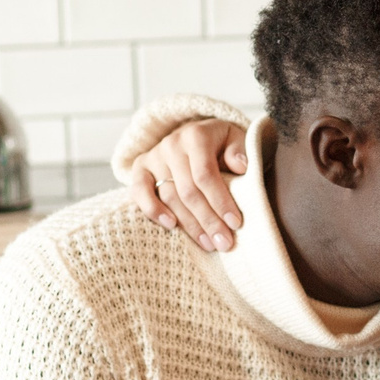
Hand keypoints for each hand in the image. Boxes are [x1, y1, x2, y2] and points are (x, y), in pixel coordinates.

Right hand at [128, 119, 246, 251]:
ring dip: (188, 224)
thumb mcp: (236, 140)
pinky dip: (152, 210)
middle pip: (188, 190)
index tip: (235, 223)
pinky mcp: (140, 168)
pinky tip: (170, 226)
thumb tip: (240, 167)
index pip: (206, 175)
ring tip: (208, 244)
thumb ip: (240, 151)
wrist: (195, 135)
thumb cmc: (221, 144)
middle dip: (208, 220)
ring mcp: (153, 156)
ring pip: (168, 197)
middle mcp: (171, 144)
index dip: (220, 201)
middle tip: (224, 243)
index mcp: (196, 136)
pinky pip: (139, 191)